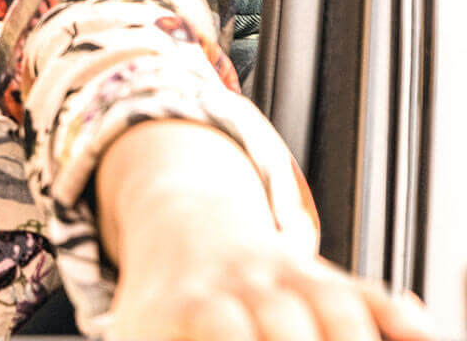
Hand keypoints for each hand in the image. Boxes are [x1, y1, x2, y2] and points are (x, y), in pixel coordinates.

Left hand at [108, 241, 437, 340]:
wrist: (183, 226)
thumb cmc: (161, 305)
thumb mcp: (133, 332)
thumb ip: (138, 340)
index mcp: (192, 304)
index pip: (219, 330)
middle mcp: (246, 289)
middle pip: (285, 327)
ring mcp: (292, 280)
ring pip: (334, 310)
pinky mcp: (329, 279)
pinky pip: (373, 295)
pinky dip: (402, 319)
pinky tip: (422, 337)